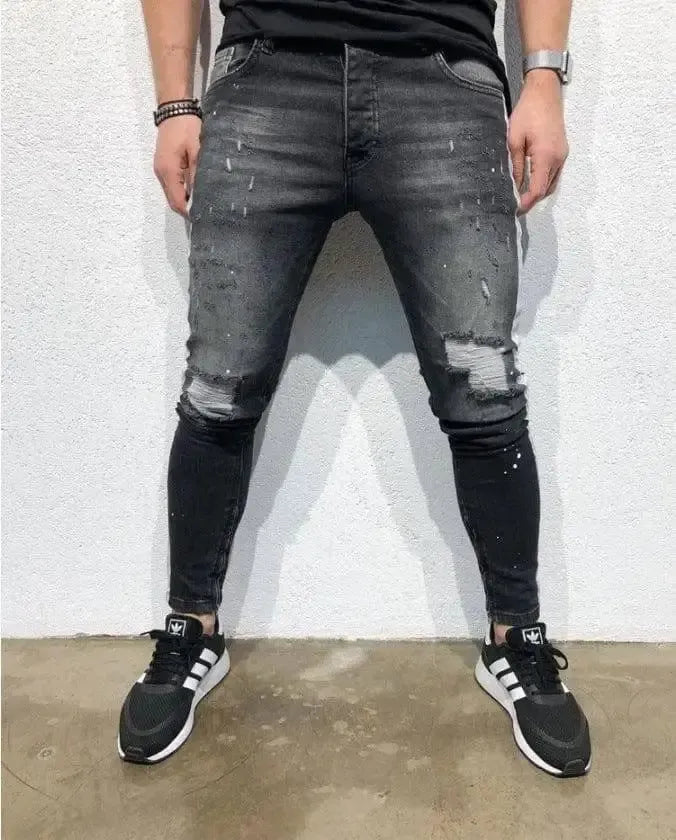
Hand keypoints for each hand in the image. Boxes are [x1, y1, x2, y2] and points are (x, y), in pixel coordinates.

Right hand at [153, 114, 201, 216]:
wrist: (174, 109)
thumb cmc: (187, 127)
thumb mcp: (198, 151)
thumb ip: (198, 174)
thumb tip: (201, 196)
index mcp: (168, 171)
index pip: (177, 202)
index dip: (190, 212)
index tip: (204, 216)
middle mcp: (161, 174)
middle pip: (173, 201)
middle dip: (188, 209)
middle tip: (206, 212)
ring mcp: (160, 170)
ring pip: (172, 194)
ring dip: (186, 200)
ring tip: (203, 202)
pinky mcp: (164, 165)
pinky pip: (172, 185)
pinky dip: (183, 190)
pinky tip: (196, 189)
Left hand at [508, 70, 568, 214]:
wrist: (544, 92)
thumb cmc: (528, 112)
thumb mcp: (514, 140)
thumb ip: (516, 166)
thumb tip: (514, 186)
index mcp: (546, 156)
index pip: (538, 189)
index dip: (527, 203)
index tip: (515, 211)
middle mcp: (558, 158)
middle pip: (546, 190)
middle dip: (532, 200)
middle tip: (515, 206)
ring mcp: (562, 155)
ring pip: (551, 183)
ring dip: (538, 192)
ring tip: (521, 196)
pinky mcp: (562, 151)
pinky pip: (554, 174)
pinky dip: (543, 182)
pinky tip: (530, 182)